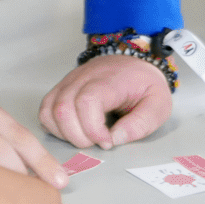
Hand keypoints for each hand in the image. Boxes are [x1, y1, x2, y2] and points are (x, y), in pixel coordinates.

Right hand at [37, 54, 171, 149]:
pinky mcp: (61, 88)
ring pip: (50, 110)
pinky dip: (54, 126)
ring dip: (65, 133)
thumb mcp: (158, 104)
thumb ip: (141, 124)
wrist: (134, 61)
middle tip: (98, 142)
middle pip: (63, 109)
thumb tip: (115, 139)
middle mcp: (83, 78)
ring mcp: (69, 82)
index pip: (87, 101)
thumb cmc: (144, 84)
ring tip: (86, 138)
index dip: (93, 129)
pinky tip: (73, 131)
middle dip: (78, 137)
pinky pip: (45, 110)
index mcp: (109, 80)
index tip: (107, 142)